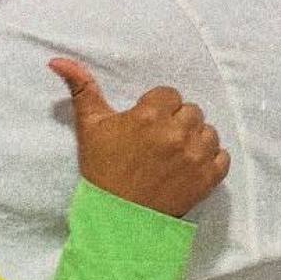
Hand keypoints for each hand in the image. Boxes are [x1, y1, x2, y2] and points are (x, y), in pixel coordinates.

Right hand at [51, 58, 228, 218]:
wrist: (117, 219)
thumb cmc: (102, 171)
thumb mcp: (90, 127)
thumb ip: (82, 88)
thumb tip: (58, 60)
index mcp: (150, 115)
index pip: (169, 95)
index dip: (157, 109)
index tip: (145, 127)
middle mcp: (176, 132)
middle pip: (191, 111)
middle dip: (176, 123)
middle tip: (158, 142)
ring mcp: (195, 156)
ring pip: (209, 132)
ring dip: (195, 140)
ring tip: (174, 155)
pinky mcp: (207, 179)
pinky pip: (222, 157)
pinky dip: (210, 161)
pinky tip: (190, 167)